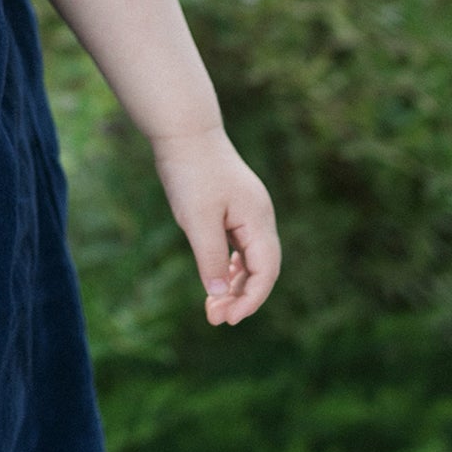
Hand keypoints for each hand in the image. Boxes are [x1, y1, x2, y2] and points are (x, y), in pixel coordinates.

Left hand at [153, 128, 279, 327]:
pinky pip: (239, 247)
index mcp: (259, 220)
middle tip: (215, 319)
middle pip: (261, 269)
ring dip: (234, 285)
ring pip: (250, 260)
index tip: (228, 320)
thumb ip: (211, 258)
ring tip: (212, 308)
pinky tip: (215, 281)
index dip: (250, 300)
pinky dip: (229, 267)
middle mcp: (260, 218)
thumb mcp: (198, 220)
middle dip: (241, 298)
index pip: (266, 272)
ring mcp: (248, 213)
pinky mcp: (234, 209)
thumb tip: (220, 294)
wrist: (185, 132)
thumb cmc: (192, 172)